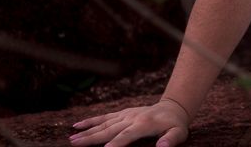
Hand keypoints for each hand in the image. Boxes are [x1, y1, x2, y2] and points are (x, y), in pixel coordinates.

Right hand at [69, 100, 189, 146]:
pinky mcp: (122, 113)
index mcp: (144, 124)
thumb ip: (171, 139)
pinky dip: (90, 121)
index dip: (116, 143)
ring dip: (87, 131)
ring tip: (72, 138)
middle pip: (109, 129)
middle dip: (92, 138)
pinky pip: (104, 117)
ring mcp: (126, 114)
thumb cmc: (175, 125)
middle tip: (75, 144)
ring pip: (103, 123)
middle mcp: (132, 117)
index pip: (127, 135)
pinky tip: (77, 125)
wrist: (172, 108)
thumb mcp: (179, 133)